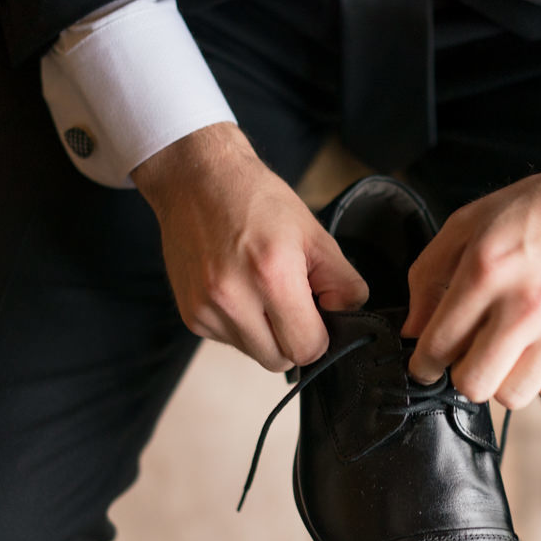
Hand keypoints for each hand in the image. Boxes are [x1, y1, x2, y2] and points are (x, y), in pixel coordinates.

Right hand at [133, 123, 368, 371]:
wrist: (197, 180)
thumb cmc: (258, 201)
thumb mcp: (315, 234)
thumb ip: (342, 282)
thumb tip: (349, 316)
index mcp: (272, 276)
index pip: (307, 349)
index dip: (320, 336)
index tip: (317, 313)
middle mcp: (233, 299)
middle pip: (280, 361)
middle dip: (293, 339)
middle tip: (290, 301)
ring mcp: (207, 311)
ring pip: (254, 354)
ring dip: (266, 334)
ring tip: (261, 291)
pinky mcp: (191, 317)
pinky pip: (230, 341)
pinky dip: (241, 325)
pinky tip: (238, 289)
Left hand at [402, 129, 540, 407]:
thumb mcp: (472, 222)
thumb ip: (430, 274)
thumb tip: (413, 331)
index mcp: (487, 270)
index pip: (437, 346)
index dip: (423, 363)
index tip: (428, 364)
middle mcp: (527, 304)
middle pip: (473, 385)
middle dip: (463, 374)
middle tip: (472, 355)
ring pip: (514, 396)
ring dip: (506, 378)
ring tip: (514, 348)